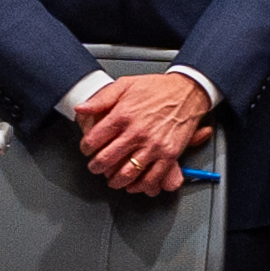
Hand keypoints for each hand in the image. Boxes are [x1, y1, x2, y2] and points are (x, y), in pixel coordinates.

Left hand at [74, 70, 214, 193]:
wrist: (188, 91)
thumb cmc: (158, 88)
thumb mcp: (125, 84)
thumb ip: (101, 98)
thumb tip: (81, 108)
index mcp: (123, 114)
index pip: (94, 139)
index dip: (86, 147)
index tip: (87, 150)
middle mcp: (137, 132)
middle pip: (107, 159)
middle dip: (96, 167)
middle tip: (95, 167)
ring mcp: (153, 145)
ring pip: (127, 173)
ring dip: (116, 180)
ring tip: (112, 179)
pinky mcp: (169, 154)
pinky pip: (152, 178)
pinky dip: (141, 186)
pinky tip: (135, 184)